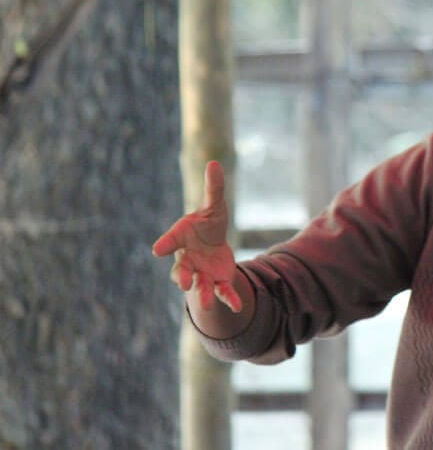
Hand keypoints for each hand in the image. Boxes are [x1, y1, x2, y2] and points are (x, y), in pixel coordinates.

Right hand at [152, 160, 241, 311]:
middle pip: (182, 270)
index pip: (172, 242)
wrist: (215, 247)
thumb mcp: (213, 205)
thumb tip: (214, 162)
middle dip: (182, 276)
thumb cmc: (208, 224)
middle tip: (183, 282)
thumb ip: (213, 188)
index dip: (165, 244)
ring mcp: (202, 274)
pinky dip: (228, 299)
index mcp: (182, 241)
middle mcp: (189, 261)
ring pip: (200, 286)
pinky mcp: (218, 282)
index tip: (158, 250)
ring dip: (202, 294)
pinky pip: (222, 293)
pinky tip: (237, 306)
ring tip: (205, 302)